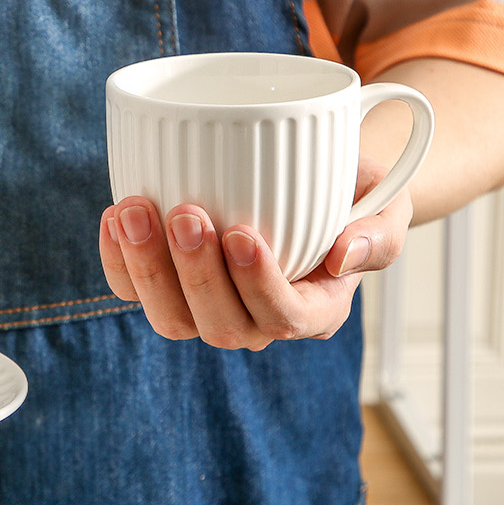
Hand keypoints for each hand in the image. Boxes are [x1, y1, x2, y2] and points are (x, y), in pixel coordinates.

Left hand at [99, 156, 412, 349]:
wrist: (317, 179)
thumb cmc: (355, 194)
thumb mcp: (389, 203)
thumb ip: (380, 231)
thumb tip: (344, 255)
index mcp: (315, 309)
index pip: (286, 317)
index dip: (260, 285)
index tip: (244, 234)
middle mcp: (258, 321)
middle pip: (221, 325)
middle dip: (197, 273)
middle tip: (187, 211)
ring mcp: (209, 307)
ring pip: (172, 318)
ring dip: (149, 267)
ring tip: (135, 209)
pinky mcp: (169, 286)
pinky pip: (133, 292)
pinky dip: (118, 260)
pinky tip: (114, 215)